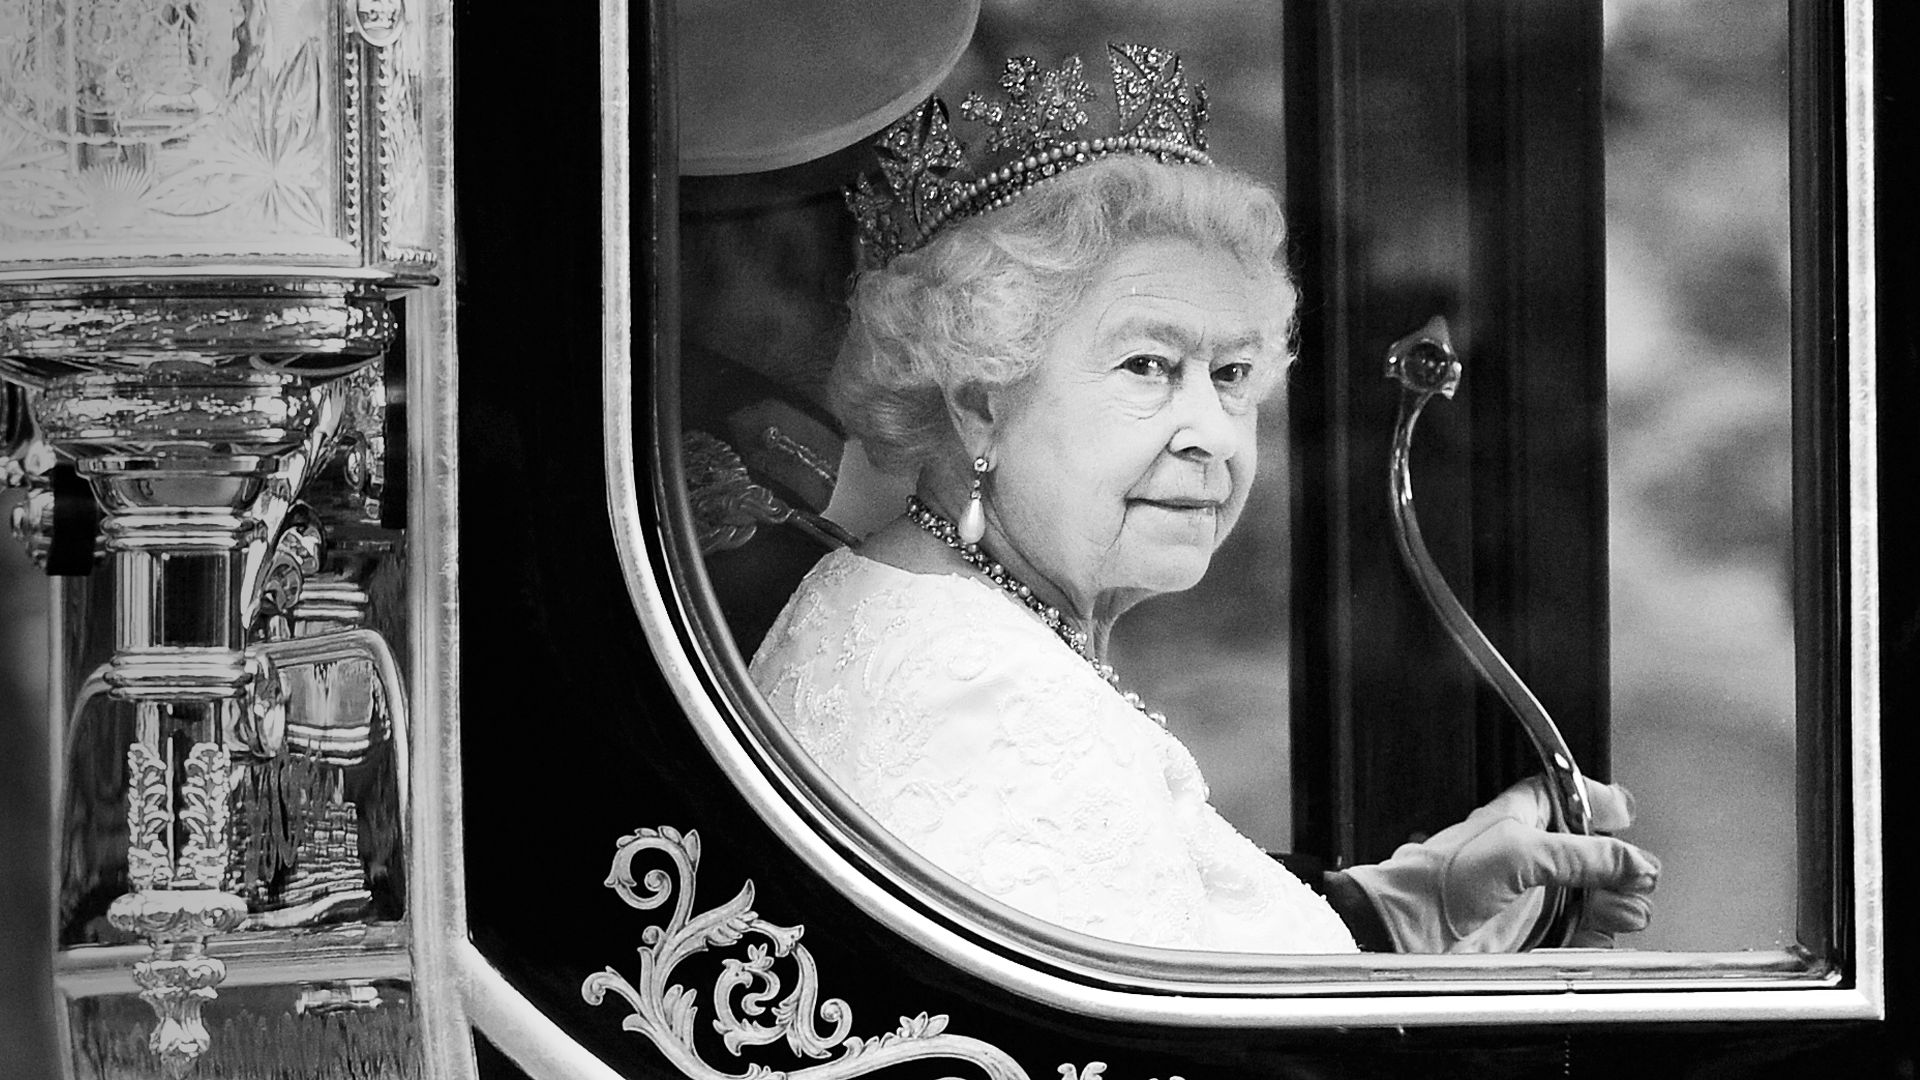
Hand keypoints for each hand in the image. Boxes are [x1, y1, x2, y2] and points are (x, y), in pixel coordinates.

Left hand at [1337, 776, 1659, 952]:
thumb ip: (1582, 855)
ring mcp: (1533, 894)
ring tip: (1622, 908)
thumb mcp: (1521, 852)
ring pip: (1593, 894)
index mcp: (1519, 816)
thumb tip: (1634, 859)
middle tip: (1634, 877)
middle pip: (1593, 852)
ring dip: (1616, 901)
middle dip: (1619, 865)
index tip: (1625, 810)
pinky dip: (1599, 932)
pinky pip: (1582, 932)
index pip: (1567, 794)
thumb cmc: (1442, 879)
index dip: (1597, 799)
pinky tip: (1602, 930)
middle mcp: (1529, 853)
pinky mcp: (1534, 932)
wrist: (1412, 930)